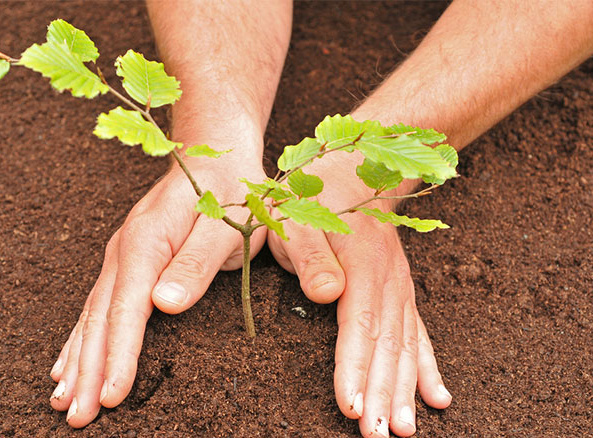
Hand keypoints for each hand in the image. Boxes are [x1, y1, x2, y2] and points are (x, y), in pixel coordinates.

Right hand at [48, 144, 266, 427]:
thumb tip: (164, 305)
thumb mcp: (224, 225)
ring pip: (92, 314)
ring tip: (63, 399)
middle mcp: (124, 250)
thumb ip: (197, 263)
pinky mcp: (127, 261)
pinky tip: (68, 360)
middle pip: (100, 317)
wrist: (215, 155)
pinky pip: (98, 305)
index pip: (127, 307)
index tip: (110, 395)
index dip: (118, 353)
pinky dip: (81, 337)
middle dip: (88, 368)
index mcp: (146, 242)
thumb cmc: (228, 192)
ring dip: (77, 358)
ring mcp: (121, 256)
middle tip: (76, 416)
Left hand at [267, 151, 451, 437]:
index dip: (355, 367)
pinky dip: (427, 368)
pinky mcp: (400, 292)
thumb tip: (324, 293)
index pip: (358, 324)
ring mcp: (399, 287)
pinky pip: (419, 334)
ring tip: (404, 431)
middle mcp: (387, 279)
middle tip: (378, 436)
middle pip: (387, 344)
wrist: (351, 170)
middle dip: (383, 394)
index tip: (351, 406)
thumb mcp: (297, 217)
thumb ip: (308, 253)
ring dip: (406, 390)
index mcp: (361, 263)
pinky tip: (438, 399)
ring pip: (405, 346)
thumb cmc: (313, 197)